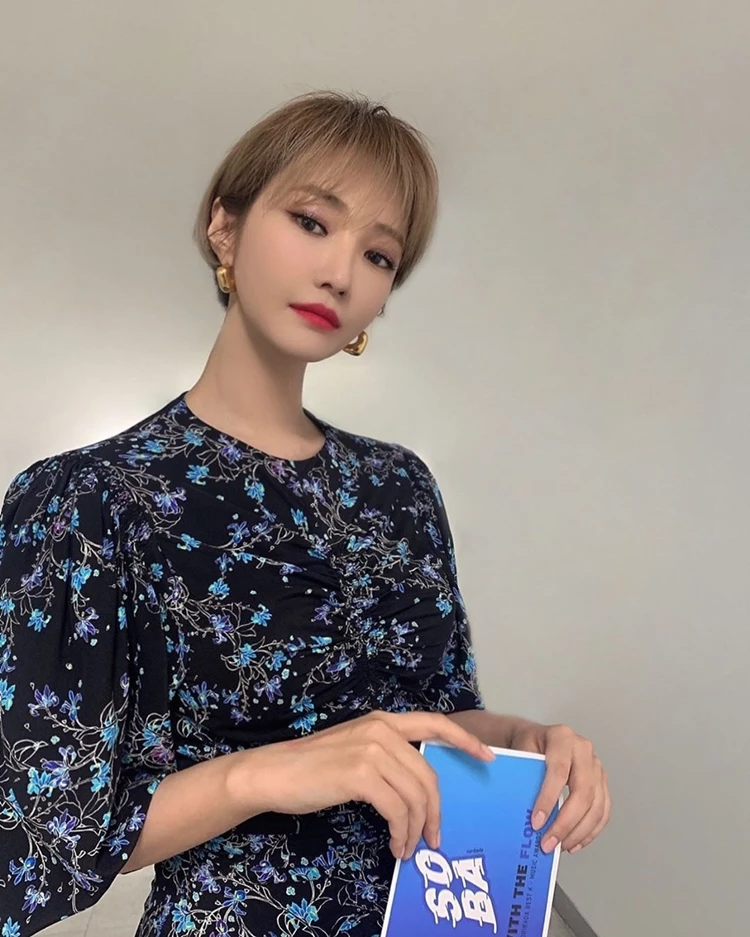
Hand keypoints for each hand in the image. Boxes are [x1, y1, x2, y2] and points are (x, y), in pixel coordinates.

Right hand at [238, 711, 494, 860]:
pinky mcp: (360, 774)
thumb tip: (413, 790)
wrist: (273, 773)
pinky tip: (395, 844)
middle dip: (436, 811)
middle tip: (434, 839)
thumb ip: (384, 758)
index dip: (464, 739)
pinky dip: (401, 832)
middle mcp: (381, 729)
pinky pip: (397, 809)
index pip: (434, 723)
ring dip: (417, 829)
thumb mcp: (353, 751)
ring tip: (409, 848)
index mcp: (382, 720)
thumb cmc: (310, 768)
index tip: (487, 758)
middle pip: (428, 774)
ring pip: (415, 795)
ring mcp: (371, 749)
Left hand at [509, 722, 609, 854]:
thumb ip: (523, 774)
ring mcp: (596, 767)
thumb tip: (522, 809)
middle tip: (548, 842)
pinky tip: (574, 843)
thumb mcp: (520, 749)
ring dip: (578, 832)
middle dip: (565, 823)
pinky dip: (590, 832)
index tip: (536, 822)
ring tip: (559, 846)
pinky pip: (603, 812)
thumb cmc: (529, 744)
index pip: (558, 771)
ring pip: (596, 806)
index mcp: (562, 737)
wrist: (539, 738)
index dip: (548, 799)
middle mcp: (584, 750)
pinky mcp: (602, 783)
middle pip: (583, 792)